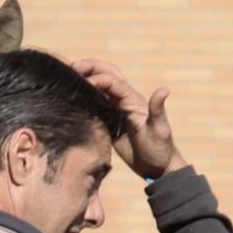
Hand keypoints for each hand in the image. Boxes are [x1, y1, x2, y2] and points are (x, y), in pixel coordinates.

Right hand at [72, 59, 187, 178]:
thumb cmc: (159, 149)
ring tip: (68, 76)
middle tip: (72, 66)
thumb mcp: (159, 130)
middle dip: (91, 67)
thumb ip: (158, 110)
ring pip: (100, 86)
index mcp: (133, 100)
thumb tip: (163, 89)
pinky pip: (96, 102)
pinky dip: (85, 95)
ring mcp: (117, 109)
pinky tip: (72, 97)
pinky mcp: (110, 120)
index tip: (81, 82)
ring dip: (86, 77)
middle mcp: (125, 101)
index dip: (98, 78)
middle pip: (108, 74)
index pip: (114, 82)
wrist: (156, 166)